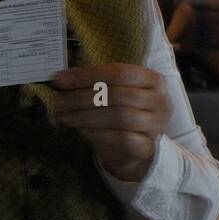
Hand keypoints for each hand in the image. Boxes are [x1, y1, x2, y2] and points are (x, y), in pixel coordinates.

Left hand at [53, 63, 168, 182]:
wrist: (135, 147)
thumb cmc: (119, 112)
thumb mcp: (110, 92)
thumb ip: (91, 82)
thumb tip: (61, 77)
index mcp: (152, 79)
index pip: (119, 72)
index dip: (86, 76)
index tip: (60, 81)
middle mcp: (159, 100)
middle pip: (117, 95)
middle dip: (82, 98)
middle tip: (59, 102)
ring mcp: (155, 124)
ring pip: (120, 117)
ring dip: (86, 116)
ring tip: (65, 117)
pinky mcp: (147, 146)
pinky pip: (122, 139)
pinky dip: (98, 134)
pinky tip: (82, 131)